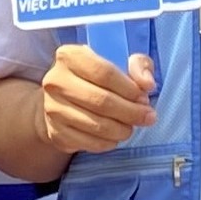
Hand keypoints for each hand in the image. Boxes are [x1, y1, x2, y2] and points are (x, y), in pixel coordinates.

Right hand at [37, 44, 156, 155]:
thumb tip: (147, 84)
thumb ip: (139, 65)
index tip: (144, 98)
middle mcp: (56, 81)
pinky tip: (115, 137)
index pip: (105, 73)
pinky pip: (88, 142)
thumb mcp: (120, 62)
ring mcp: (52, 108)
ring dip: (122, 130)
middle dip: (131, 112)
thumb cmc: (95, 79)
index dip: (129, 89)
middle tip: (148, 117)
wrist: (61, 101)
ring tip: (131, 127)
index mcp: (70, 56)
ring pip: (96, 125)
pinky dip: (108, 143)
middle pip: (101, 101)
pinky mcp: (55, 132)